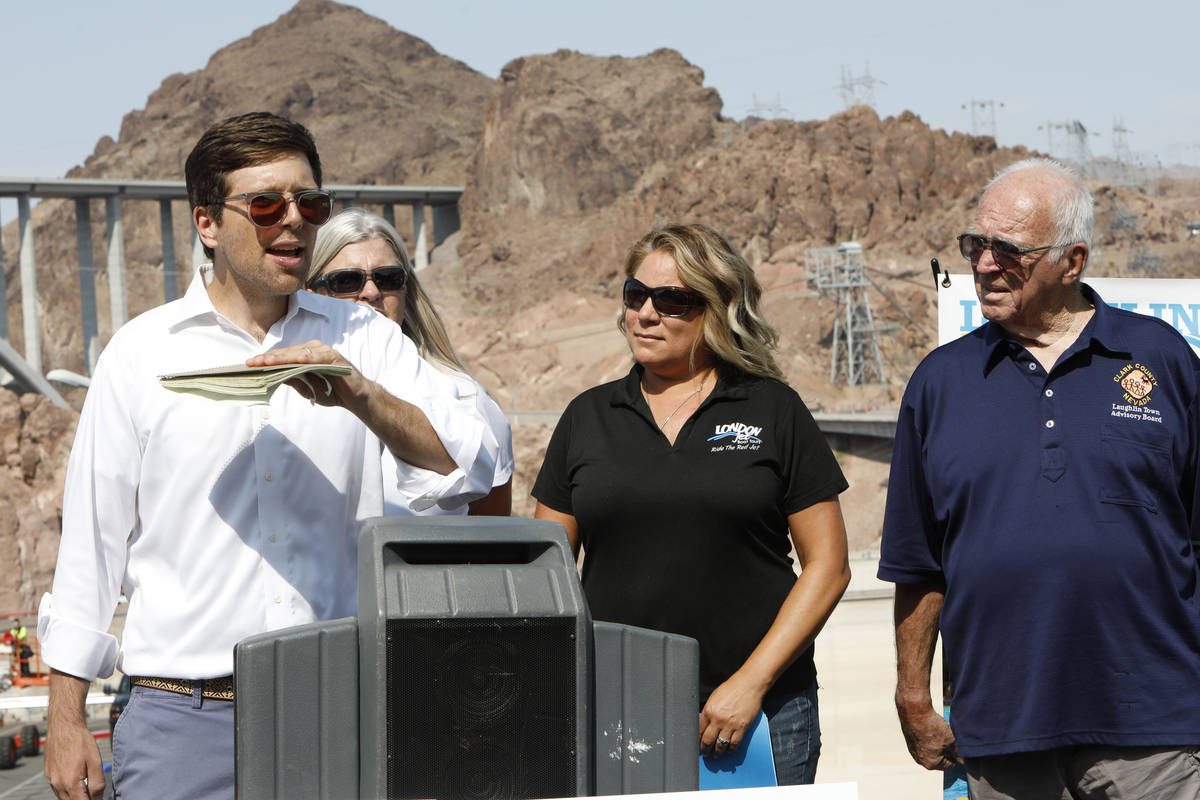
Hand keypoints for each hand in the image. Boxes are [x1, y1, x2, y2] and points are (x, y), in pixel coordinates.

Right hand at [44, 717, 103, 799]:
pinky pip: (58, 789)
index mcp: (71, 783)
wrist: (64, 727)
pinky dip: (68, 789)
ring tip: (86, 783)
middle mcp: (58, 784)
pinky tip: (76, 779)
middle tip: (94, 790)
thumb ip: (97, 783)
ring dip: (75, 795)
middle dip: (84, 798)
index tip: (98, 798)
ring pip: (64, 797)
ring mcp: (51, 780)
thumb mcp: (95, 761)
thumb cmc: (81, 741)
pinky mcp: (48, 775)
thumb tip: (98, 799)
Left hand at [246, 340, 366, 409]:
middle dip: (269, 358)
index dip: (266, 360)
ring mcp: (325, 352)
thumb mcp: (307, 388)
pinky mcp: (336, 357)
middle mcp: (314, 351)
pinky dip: (308, 358)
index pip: (282, 357)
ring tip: (268, 362)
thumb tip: (272, 375)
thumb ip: (292, 379)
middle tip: (252, 363)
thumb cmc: (332, 392)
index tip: (248, 364)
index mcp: (305, 356)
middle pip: (287, 353)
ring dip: (284, 357)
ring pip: (300, 353)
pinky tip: (297, 360)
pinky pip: (320, 356)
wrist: (357, 398)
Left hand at [699, 673, 765, 757]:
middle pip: (707, 741)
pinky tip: (729, 751)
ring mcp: (730, 725)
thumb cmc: (732, 688)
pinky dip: (731, 750)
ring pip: (720, 746)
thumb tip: (704, 724)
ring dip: (717, 753)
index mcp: (708, 711)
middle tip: (704, 753)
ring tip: (715, 755)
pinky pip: (734, 744)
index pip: (699, 731)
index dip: (697, 740)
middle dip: (705, 750)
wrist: (748, 684)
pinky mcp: (741, 728)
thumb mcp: (714, 698)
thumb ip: (709, 711)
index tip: (697, 745)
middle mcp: (718, 719)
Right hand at [897, 703, 957, 770]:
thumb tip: (962, 759)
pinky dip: (928, 741)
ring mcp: (913, 752)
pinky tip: (930, 731)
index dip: (956, 756)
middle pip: (939, 760)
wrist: (915, 713)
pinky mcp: (909, 743)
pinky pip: (922, 746)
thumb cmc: (933, 727)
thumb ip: (958, 752)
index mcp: (931, 764)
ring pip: (931, 752)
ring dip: (936, 746)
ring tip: (939, 734)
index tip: (957, 747)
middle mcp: (921, 760)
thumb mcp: (951, 740)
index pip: (950, 765)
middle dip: (945, 751)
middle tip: (949, 739)